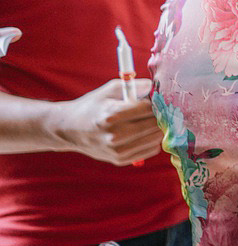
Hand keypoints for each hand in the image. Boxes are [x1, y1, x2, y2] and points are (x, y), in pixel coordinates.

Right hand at [47, 79, 161, 165]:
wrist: (70, 129)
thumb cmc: (93, 106)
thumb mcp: (110, 90)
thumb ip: (134, 86)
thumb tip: (154, 86)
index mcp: (111, 115)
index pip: (148, 109)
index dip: (155, 103)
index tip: (152, 101)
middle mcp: (114, 135)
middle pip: (154, 124)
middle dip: (159, 116)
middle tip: (155, 111)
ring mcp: (117, 150)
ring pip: (156, 138)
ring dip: (157, 128)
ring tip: (148, 121)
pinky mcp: (120, 160)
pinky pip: (151, 150)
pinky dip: (152, 140)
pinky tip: (144, 133)